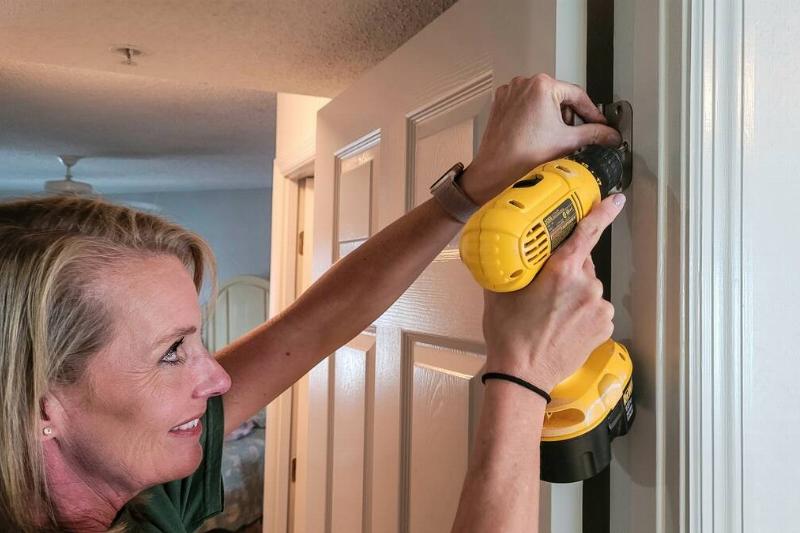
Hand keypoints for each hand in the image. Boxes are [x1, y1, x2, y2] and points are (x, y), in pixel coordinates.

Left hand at [461, 73, 621, 204]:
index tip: (599, 123)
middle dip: (569, 116)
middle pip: (559, 97)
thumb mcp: (567, 141)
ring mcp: (510, 92)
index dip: (592, 112)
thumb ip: (594, 134)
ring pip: (542, 101)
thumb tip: (609, 134)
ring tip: (550, 137)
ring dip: (552, 117)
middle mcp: (524, 83)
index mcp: (542, 85)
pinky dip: (534, 117)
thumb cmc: (521, 156)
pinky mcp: (501, 102)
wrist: (495, 170)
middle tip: (573, 134)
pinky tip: (536, 135)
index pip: (578, 95)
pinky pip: (526, 105)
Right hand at [481, 194, 625, 391]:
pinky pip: (595, 308)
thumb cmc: (509, 334)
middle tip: (544, 289)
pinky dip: (582, 311)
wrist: (523, 375)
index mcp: (561, 270)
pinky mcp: (605, 326)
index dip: (603, 212)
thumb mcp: (499, 292)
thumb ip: (507, 265)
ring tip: (551, 314)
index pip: (587, 232)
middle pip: (581, 263)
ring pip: (588, 287)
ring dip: (575, 293)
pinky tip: (563, 325)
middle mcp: (586, 285)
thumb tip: (496, 250)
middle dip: (566, 269)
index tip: (615, 199)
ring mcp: (599, 307)